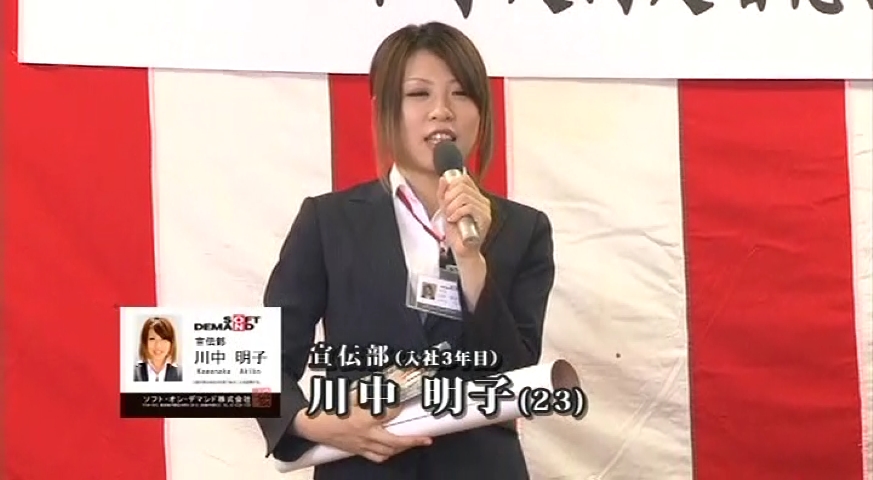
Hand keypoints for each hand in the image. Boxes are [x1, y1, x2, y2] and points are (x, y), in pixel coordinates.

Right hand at [294, 404, 431, 463]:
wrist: (311, 424)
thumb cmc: (329, 408)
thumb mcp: (351, 394)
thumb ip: (370, 392)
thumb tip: (386, 387)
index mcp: (365, 416)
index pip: (392, 412)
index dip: (400, 406)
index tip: (404, 399)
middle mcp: (367, 433)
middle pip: (396, 441)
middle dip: (413, 441)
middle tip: (426, 439)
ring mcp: (362, 444)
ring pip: (388, 452)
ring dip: (402, 449)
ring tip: (412, 444)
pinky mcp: (357, 451)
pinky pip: (376, 457)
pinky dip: (387, 455)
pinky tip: (392, 451)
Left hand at [438, 174, 491, 258]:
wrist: (462, 250)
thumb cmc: (456, 232)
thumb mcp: (446, 209)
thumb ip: (443, 194)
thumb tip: (443, 179)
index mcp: (475, 197)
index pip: (464, 179)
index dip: (451, 185)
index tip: (446, 197)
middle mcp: (482, 201)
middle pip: (463, 186)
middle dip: (449, 197)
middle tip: (446, 209)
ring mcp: (485, 209)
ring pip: (465, 196)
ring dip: (452, 206)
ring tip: (450, 216)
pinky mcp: (485, 219)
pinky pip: (469, 207)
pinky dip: (456, 212)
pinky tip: (453, 220)